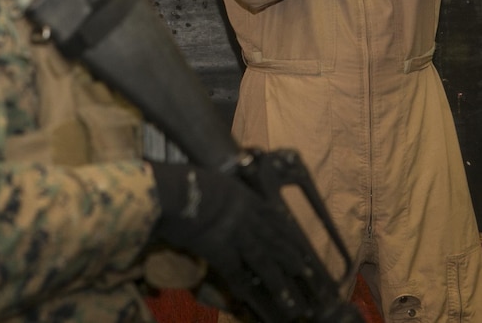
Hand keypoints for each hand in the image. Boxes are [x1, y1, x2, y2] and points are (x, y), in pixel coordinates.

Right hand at [150, 163, 309, 314]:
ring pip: (263, 260)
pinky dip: (243, 287)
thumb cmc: (187, 181)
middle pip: (275, 241)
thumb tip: (222, 201)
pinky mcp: (219, 251)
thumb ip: (223, 194)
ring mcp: (236, 235)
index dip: (289, 235)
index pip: (275, 219)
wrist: (173, 191)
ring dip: (278, 281)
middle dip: (293, 259)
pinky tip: (250, 300)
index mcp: (246, 198)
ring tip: (291, 299)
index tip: (301, 246)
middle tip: (308, 274)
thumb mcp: (213, 180)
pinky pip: (235, 273)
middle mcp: (247, 217)